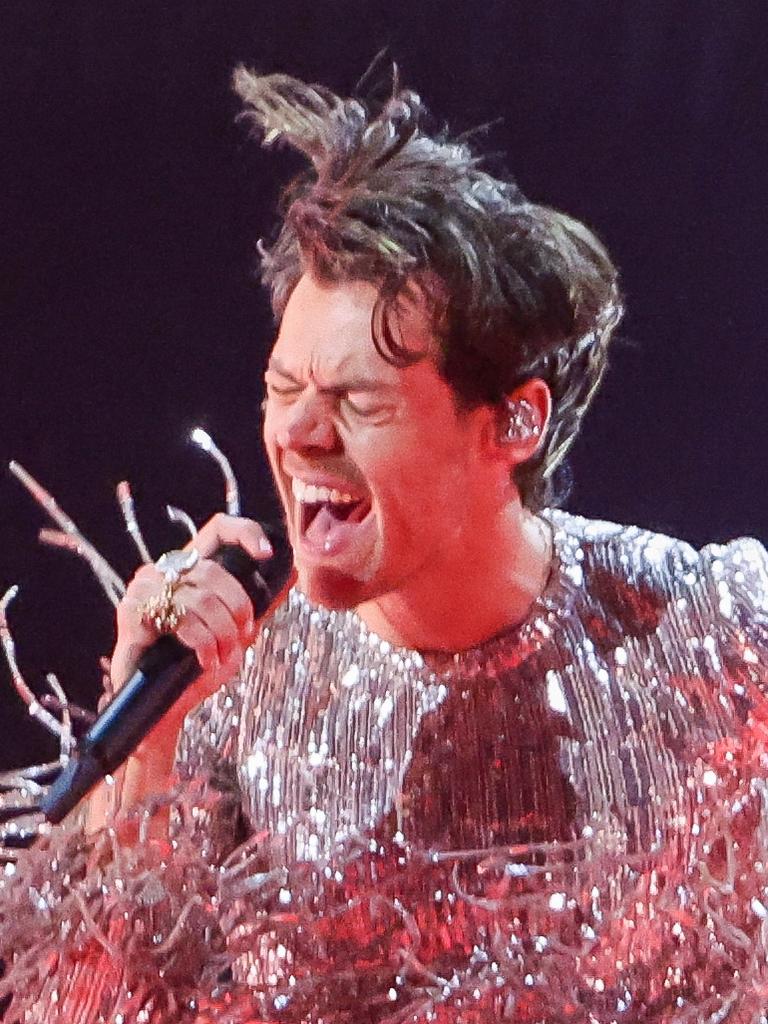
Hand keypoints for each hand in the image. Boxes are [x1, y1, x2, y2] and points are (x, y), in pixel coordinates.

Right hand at [109, 514, 273, 752]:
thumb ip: (261, 604)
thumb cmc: (195, 669)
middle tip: (241, 636)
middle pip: (214, 571)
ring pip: (201, 598)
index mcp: (189, 569)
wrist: (161, 709)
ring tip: (221, 656)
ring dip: (221, 633)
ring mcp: (144, 589)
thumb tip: (293, 573)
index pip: (217, 529)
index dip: (245, 532)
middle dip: (237, 609)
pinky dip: (203, 644)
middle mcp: (164, 571)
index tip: (267, 554)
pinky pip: (182, 620)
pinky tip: (205, 661)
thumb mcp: (237, 633)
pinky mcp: (132, 612)